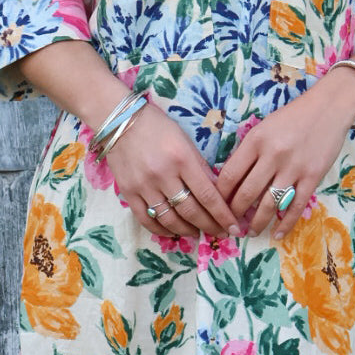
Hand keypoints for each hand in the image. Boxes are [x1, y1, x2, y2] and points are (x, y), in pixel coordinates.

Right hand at [103, 99, 239, 238]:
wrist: (120, 121)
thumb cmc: (158, 128)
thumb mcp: (186, 141)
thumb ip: (200, 167)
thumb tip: (217, 194)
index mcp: (182, 159)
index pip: (208, 195)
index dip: (223, 215)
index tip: (233, 227)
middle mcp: (163, 175)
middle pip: (191, 211)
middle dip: (210, 226)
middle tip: (220, 233)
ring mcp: (144, 186)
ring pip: (170, 219)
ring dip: (187, 230)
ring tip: (197, 232)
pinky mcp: (128, 193)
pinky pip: (146, 219)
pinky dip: (162, 230)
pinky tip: (173, 232)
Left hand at [216, 72, 354, 239]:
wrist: (330, 107)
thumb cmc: (294, 116)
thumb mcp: (264, 127)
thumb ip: (249, 151)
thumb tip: (232, 181)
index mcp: (256, 140)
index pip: (230, 175)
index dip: (220, 195)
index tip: (216, 206)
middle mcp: (272, 155)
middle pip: (246, 193)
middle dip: (235, 213)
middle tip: (230, 224)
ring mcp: (294, 168)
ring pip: (269, 204)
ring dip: (257, 222)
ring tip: (250, 232)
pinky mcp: (312, 177)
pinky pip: (295, 206)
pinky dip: (285, 223)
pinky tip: (277, 234)